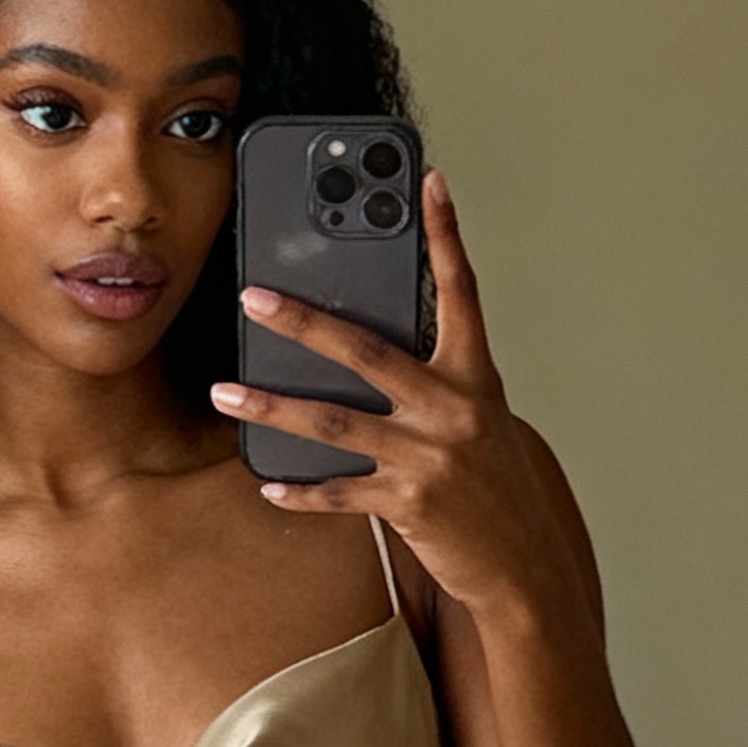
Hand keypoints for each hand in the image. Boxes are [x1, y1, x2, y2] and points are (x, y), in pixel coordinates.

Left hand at [210, 171, 593, 638]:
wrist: (520, 564)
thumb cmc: (490, 486)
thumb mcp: (474, 420)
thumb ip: (430, 383)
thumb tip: (361, 355)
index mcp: (475, 376)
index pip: (461, 290)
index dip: (445, 234)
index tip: (427, 182)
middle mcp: (453, 408)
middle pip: (366, 351)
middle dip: (304, 322)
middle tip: (254, 299)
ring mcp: (430, 457)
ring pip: (334, 423)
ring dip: (272, 405)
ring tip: (226, 392)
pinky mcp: (409, 504)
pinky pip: (340, 491)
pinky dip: (301, 489)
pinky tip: (268, 482)